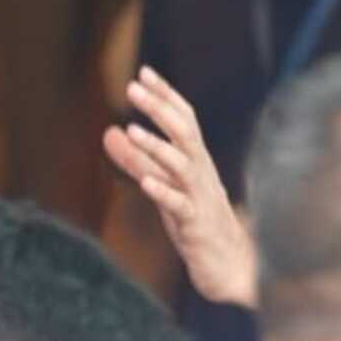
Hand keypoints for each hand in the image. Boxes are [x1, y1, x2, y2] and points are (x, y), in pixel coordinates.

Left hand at [103, 66, 256, 309]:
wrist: (231, 268)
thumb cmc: (196, 223)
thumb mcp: (163, 187)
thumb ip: (136, 161)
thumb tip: (109, 132)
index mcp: (196, 161)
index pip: (185, 119)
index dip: (166, 95)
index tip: (144, 72)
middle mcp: (202, 173)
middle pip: (185, 133)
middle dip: (159, 109)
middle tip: (132, 88)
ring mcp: (201, 199)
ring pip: (182, 166)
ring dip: (157, 147)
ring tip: (132, 130)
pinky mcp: (197, 227)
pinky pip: (181, 206)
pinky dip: (164, 192)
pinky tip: (145, 182)